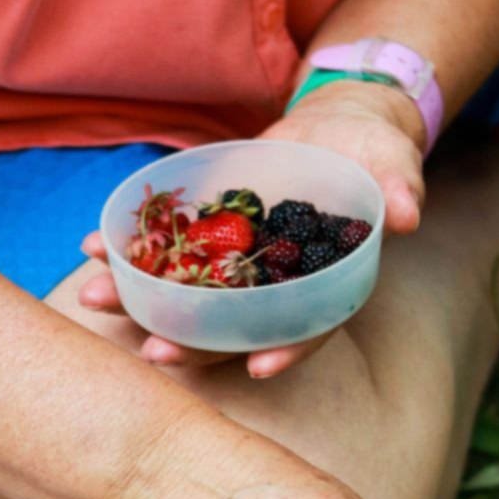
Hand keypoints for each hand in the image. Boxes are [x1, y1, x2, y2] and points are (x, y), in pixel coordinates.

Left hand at [78, 79, 426, 378]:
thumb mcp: (394, 165)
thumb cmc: (375, 153)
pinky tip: (90, 249)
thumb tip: (409, 214)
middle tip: (150, 351)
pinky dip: (127, 253)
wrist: (338, 128)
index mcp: (324, 287)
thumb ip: (399, 190)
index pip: (307, 330)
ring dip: (137, 303)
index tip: (257, 369)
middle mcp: (274, 287)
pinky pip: (164, 251)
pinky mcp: (207, 234)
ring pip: (184, 297)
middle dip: (188, 343)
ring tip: (92, 298)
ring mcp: (235, 265)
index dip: (285, 351)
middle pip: (230, 329)